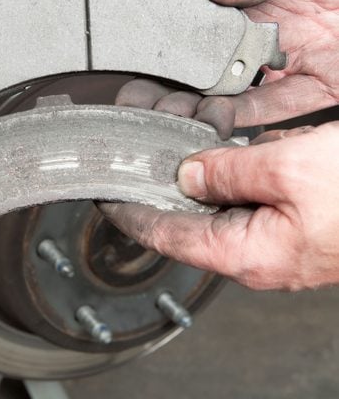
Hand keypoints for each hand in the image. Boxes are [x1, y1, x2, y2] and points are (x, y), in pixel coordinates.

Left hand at [101, 122, 338, 290]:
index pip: (166, 237)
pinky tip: (211, 148)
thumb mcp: (295, 170)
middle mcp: (256, 250)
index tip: (103, 195)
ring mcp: (274, 235)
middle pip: (185, 222)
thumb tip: (190, 174)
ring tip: (160, 146)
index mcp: (248, 252)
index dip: (130, 214)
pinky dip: (223, 171)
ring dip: (189, 177)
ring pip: (214, 205)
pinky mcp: (292, 218)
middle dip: (155, 189)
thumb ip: (232, 172)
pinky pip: (243, 196)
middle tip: (128, 158)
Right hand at [118, 0, 338, 135]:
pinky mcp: (324, 83)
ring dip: (207, 103)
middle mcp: (272, 22)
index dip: (166, 18)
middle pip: (211, 54)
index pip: (200, 0)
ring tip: (174, 114)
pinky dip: (249, 121)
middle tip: (145, 90)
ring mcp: (296, 54)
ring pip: (239, 88)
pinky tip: (220, 126)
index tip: (135, 38)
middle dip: (178, 73)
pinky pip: (280, 109)